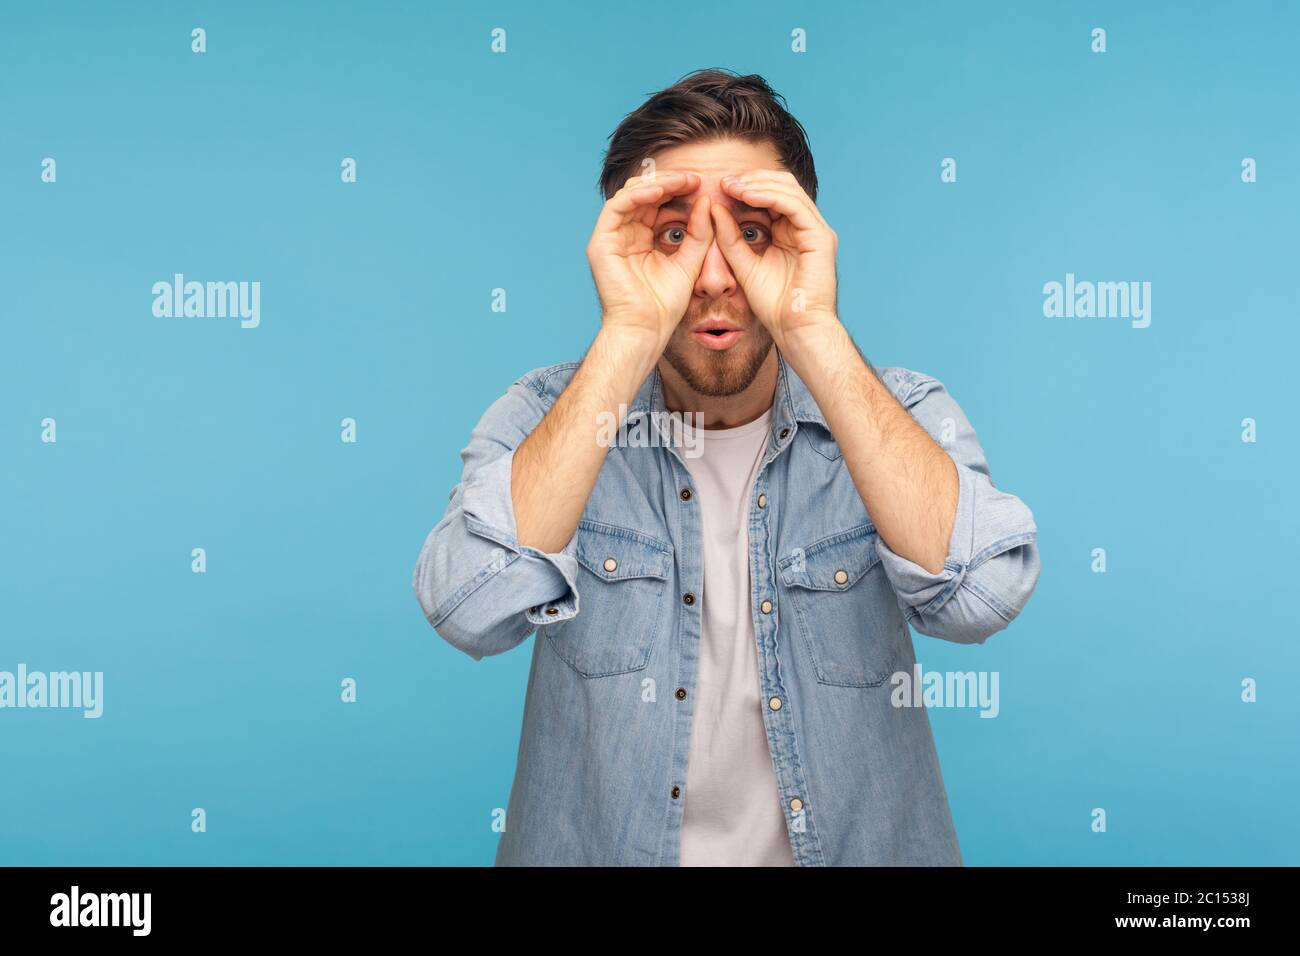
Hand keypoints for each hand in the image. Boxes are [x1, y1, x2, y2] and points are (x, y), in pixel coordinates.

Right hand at [586, 172, 713, 351]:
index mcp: (641, 240)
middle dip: (669, 182)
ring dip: (656, 183)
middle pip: (643, 195)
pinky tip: (661, 190)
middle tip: (693, 177)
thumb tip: (707, 201)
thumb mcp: (690, 261)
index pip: (657, 204)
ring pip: (630, 195)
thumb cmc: (665, 305)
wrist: (646, 329)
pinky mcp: (601, 243)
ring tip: (681, 181)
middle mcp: (624, 235)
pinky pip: (617, 206)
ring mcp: (610, 238)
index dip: (677, 190)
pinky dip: (639, 194)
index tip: (700, 184)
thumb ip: (699, 232)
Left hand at [712, 170, 838, 349]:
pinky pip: (794, 206)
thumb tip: (714, 208)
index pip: (771, 195)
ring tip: (732, 186)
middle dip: (752, 179)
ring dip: (758, 184)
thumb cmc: (773, 304)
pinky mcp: (820, 237)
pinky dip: (769, 197)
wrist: (795, 328)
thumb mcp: (743, 264)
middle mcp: (806, 226)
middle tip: (724, 181)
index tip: (719, 186)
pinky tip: (747, 196)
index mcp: (791, 231)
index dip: (746, 186)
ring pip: (788, 190)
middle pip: (782, 185)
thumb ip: (730, 237)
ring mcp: (816, 230)